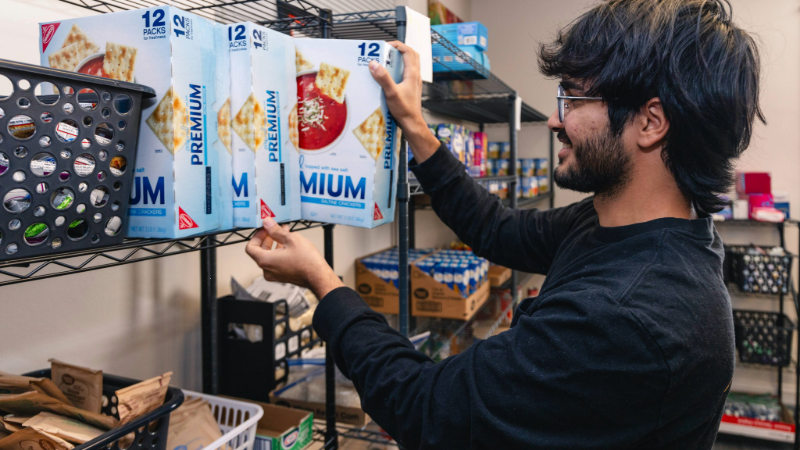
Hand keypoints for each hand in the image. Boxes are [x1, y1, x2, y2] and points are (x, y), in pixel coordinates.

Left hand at [245, 217, 343, 299]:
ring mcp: (275, 274)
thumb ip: (276, 230)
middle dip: (267, 238)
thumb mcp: (291, 239)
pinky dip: (280, 251)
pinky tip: (289, 243)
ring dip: (275, 243)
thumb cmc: (307, 261)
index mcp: (265, 261)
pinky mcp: (282, 275)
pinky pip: (276, 262)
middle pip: (259, 251)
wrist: (318, 276)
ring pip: (269, 256)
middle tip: (275, 229)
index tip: (265, 229)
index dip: (257, 236)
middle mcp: (267, 270)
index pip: (251, 247)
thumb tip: (267, 224)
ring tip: (285, 233)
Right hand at [370, 41, 439, 162]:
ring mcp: (415, 82)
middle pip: (411, 55)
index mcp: (412, 74)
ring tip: (388, 61)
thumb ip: (383, 78)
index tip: (385, 46)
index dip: (397, 45)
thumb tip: (374, 64)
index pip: (408, 51)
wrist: (412, 123)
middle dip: (400, 49)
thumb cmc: (405, 110)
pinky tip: (390, 75)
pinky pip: (407, 73)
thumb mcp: (391, 93)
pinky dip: (400, 69)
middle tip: (388, 51)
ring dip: (400, 59)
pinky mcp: (412, 88)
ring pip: (411, 63)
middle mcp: (415, 76)